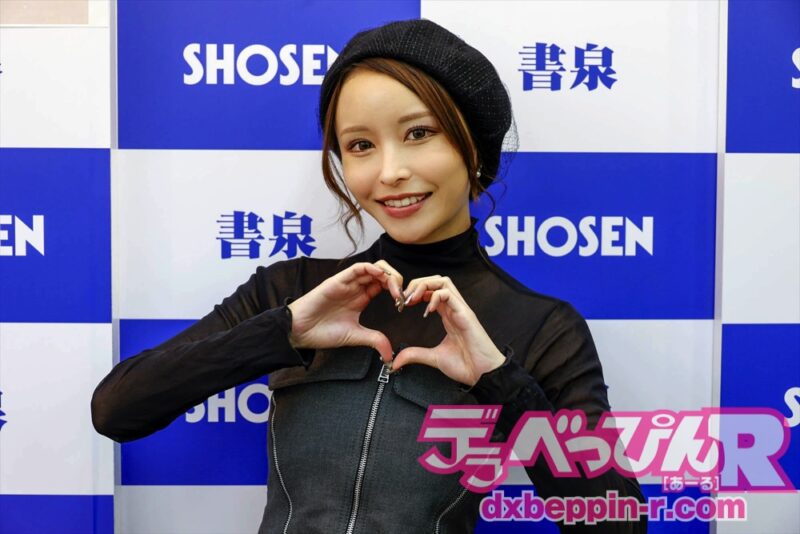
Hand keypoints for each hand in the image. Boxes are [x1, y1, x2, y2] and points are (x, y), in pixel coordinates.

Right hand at [286, 261, 403, 362]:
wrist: (300, 332)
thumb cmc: (322, 332)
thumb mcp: (355, 336)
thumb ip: (374, 340)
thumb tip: (390, 356)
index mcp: (361, 298)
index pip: (384, 285)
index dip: (397, 291)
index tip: (403, 304)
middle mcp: (356, 288)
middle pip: (382, 274)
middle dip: (396, 280)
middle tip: (402, 296)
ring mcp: (348, 283)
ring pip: (373, 267)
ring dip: (387, 274)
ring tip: (395, 288)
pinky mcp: (338, 280)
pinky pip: (358, 268)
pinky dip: (371, 268)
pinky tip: (380, 276)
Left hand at [391, 275, 506, 385]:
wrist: (482, 375)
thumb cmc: (466, 364)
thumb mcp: (433, 358)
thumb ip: (415, 355)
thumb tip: (396, 361)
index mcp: (448, 315)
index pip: (432, 291)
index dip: (415, 293)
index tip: (403, 304)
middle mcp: (454, 309)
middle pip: (436, 281)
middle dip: (418, 284)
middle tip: (405, 298)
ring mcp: (461, 309)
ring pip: (443, 281)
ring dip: (425, 285)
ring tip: (413, 298)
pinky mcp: (465, 314)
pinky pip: (449, 294)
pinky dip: (435, 297)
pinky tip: (427, 310)